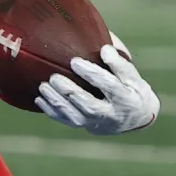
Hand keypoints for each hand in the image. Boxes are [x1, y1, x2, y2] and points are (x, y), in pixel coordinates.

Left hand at [35, 36, 158, 135]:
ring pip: (76, 116)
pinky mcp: (86, 126)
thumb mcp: (132, 75)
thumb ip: (119, 61)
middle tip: (53, 77)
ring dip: (58, 102)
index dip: (91, 74)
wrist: (135, 118)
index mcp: (126, 98)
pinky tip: (40, 100)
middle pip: (89, 105)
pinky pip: (67, 121)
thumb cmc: (131, 88)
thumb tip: (104, 48)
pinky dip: (52, 112)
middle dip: (70, 92)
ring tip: (43, 86)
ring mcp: (97, 123)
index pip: (109, 86)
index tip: (74, 61)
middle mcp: (111, 114)